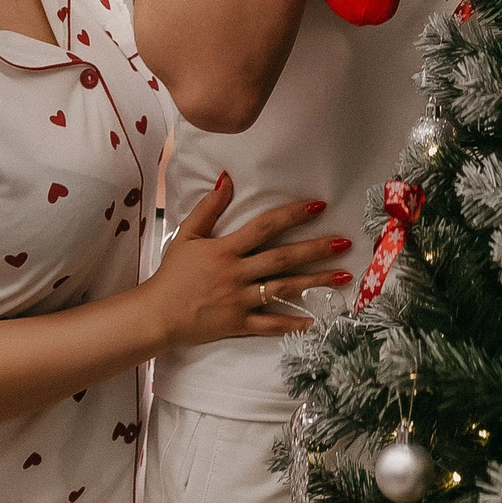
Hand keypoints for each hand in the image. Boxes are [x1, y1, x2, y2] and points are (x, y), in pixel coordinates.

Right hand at [146, 172, 353, 347]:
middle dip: (315, 249)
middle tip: (344, 242)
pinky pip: (270, 324)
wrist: (157, 314)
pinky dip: (293, 323)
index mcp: (225, 250)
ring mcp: (239, 301)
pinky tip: (316, 319)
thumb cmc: (172, 273)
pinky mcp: (239, 324)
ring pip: (283, 290)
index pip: (264, 227)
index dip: (292, 215)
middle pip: (282, 259)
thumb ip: (209, 207)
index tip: (318, 206)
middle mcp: (236, 274)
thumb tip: (227, 178)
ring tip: (343, 276)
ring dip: (315, 283)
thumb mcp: (187, 235)